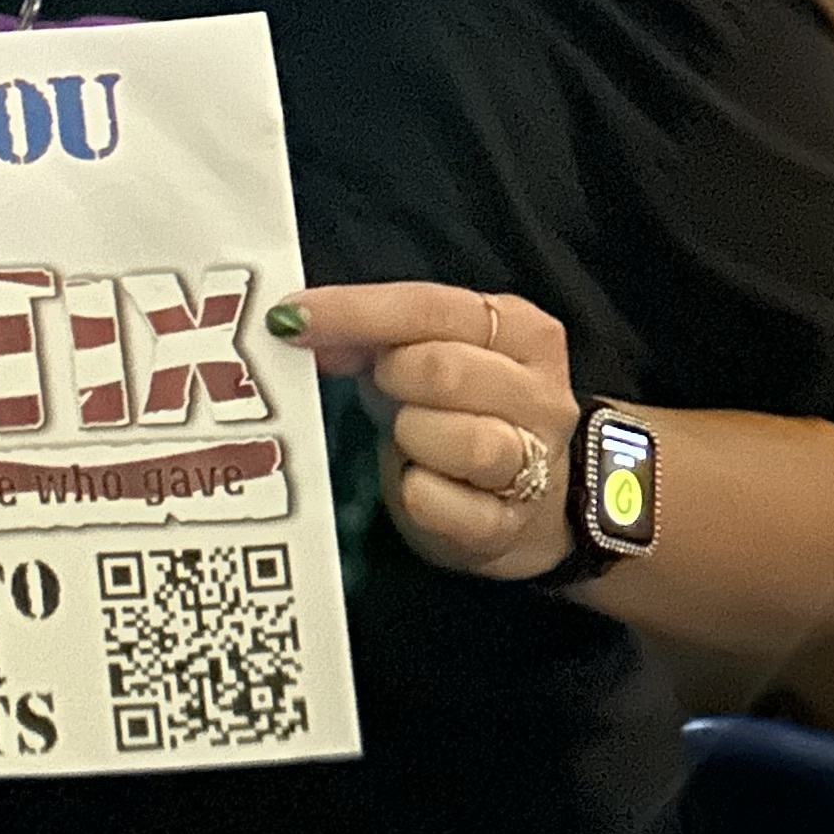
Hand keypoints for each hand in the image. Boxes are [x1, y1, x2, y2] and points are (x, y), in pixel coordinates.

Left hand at [272, 284, 577, 581]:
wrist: (515, 506)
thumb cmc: (456, 414)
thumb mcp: (422, 356)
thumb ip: (372, 334)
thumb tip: (299, 324)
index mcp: (521, 331)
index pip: (431, 307)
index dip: (356, 311)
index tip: (292, 317)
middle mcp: (540, 394)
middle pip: (447, 371)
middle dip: (393, 377)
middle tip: (378, 386)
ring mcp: (535, 464)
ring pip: (467, 441)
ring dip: (412, 434)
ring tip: (406, 435)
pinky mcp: (507, 526)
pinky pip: (443, 504)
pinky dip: (415, 492)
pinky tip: (413, 482)